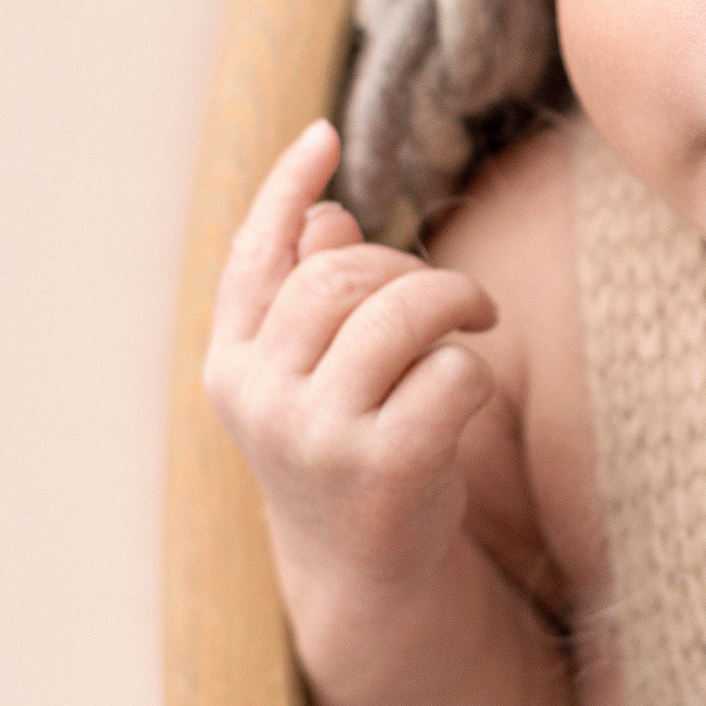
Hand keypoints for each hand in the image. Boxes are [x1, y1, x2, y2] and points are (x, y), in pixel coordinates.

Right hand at [203, 119, 502, 598]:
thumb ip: (309, 295)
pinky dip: (474, 372)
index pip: (256, 257)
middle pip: (343, 275)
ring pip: (401, 311)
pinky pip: (452, 372)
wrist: (366, 571)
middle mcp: (260, 399)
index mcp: (231, 365)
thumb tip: (329, 214)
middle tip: (452, 298)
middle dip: (410, 267)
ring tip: (474, 322)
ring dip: (456, 302)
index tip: (325, 135)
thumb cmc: (348, 445)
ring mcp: (317, 435)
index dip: (289, 189)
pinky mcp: (384, 466)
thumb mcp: (313, 374)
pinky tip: (465, 398)